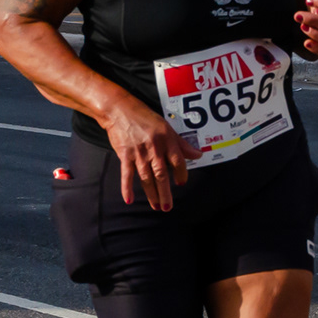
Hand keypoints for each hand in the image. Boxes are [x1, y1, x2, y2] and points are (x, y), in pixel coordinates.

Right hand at [102, 93, 200, 211]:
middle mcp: (154, 147)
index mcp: (167, 139)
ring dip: (152, 194)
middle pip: (162, 174)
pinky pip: (127, 174)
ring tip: (156, 206)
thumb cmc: (144, 117)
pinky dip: (127, 188)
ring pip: (147, 177)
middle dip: (165, 192)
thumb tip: (197, 154)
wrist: (120, 110)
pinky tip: (129, 199)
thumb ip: (181, 144)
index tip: (181, 183)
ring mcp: (139, 152)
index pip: (178, 161)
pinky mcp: (125, 155)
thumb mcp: (166, 127)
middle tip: (168, 207)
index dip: (181, 173)